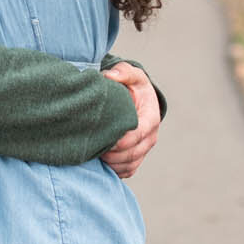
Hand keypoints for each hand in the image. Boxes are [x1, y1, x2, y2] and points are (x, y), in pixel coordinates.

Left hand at [99, 63, 160, 177]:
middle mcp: (151, 137)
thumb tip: (109, 76)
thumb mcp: (131, 74)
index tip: (103, 137)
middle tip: (92, 147)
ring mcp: (144, 150)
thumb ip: (122, 72)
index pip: (138, 134)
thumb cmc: (133, 86)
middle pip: (133, 153)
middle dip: (112, 154)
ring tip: (94, 153)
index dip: (121, 140)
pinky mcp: (137, 158)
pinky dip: (114, 170)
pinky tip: (99, 161)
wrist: (138, 100)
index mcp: (151, 119)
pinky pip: (126, 171)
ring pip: (129, 164)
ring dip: (111, 163)